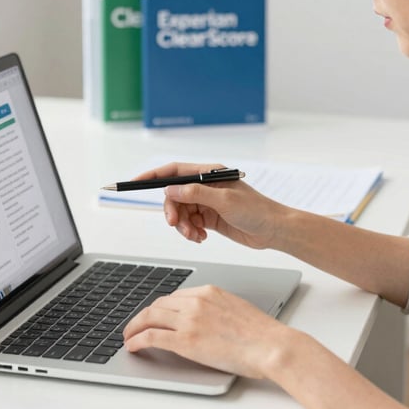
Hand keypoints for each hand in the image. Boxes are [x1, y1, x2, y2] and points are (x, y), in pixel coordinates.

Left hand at [122, 285, 288, 378]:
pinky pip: (152, 336)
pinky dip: (137, 340)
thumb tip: (204, 321)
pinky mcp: (186, 340)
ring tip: (128, 337)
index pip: (174, 296)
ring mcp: (190, 320)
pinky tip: (132, 346)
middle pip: (158, 304)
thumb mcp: (235, 309)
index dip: (159, 308)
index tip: (153, 316)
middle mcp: (196, 301)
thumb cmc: (261, 334)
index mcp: (209, 291)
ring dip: (134, 327)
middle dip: (142, 315)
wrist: (271, 345)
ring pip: (150, 317)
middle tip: (134, 326)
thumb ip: (215, 310)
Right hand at [133, 162, 289, 247]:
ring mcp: (207, 202)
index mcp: (209, 174)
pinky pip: (189, 223)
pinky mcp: (209, 218)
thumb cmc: (257, 210)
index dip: (152, 176)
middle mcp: (206, 186)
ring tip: (194, 235)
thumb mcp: (225, 200)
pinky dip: (191, 232)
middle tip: (176, 224)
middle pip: (174, 195)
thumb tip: (171, 189)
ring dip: (183, 226)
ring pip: (181, 212)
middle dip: (172, 211)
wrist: (274, 230)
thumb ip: (196, 194)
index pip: (174, 171)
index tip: (134, 182)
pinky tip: (201, 238)